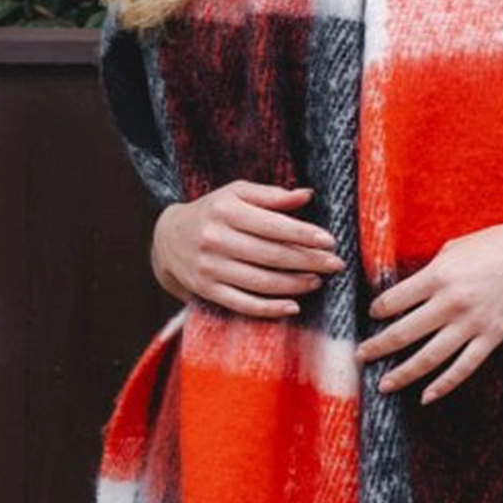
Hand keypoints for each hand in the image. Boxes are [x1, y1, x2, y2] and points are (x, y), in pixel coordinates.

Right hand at [151, 180, 344, 317]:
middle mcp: (216, 239)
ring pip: (260, 282)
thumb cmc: (212, 212)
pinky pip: (243, 304)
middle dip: (308, 261)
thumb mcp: (236, 194)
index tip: (330, 241)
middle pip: (271, 255)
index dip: (304, 234)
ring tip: (317, 281)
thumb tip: (307, 195)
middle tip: (335, 264)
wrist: (168, 239)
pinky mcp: (207, 290)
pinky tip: (292, 306)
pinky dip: (269, 309)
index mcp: (227, 211)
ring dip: (294, 285)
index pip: (273, 225)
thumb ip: (271, 195)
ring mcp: (210, 268)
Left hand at [355, 214, 502, 403]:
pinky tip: (426, 396)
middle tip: (360, 356)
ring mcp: (472, 322)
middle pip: (404, 332)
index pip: (395, 300)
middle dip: (378, 347)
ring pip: (429, 357)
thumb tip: (414, 287)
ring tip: (384, 385)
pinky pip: (463, 367)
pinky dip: (443, 385)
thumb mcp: (458, 247)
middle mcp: (451, 302)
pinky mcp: (493, 336)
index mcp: (439, 275)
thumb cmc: (500, 243)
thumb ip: (434, 268)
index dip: (377, 310)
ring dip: (403, 373)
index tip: (371, 316)